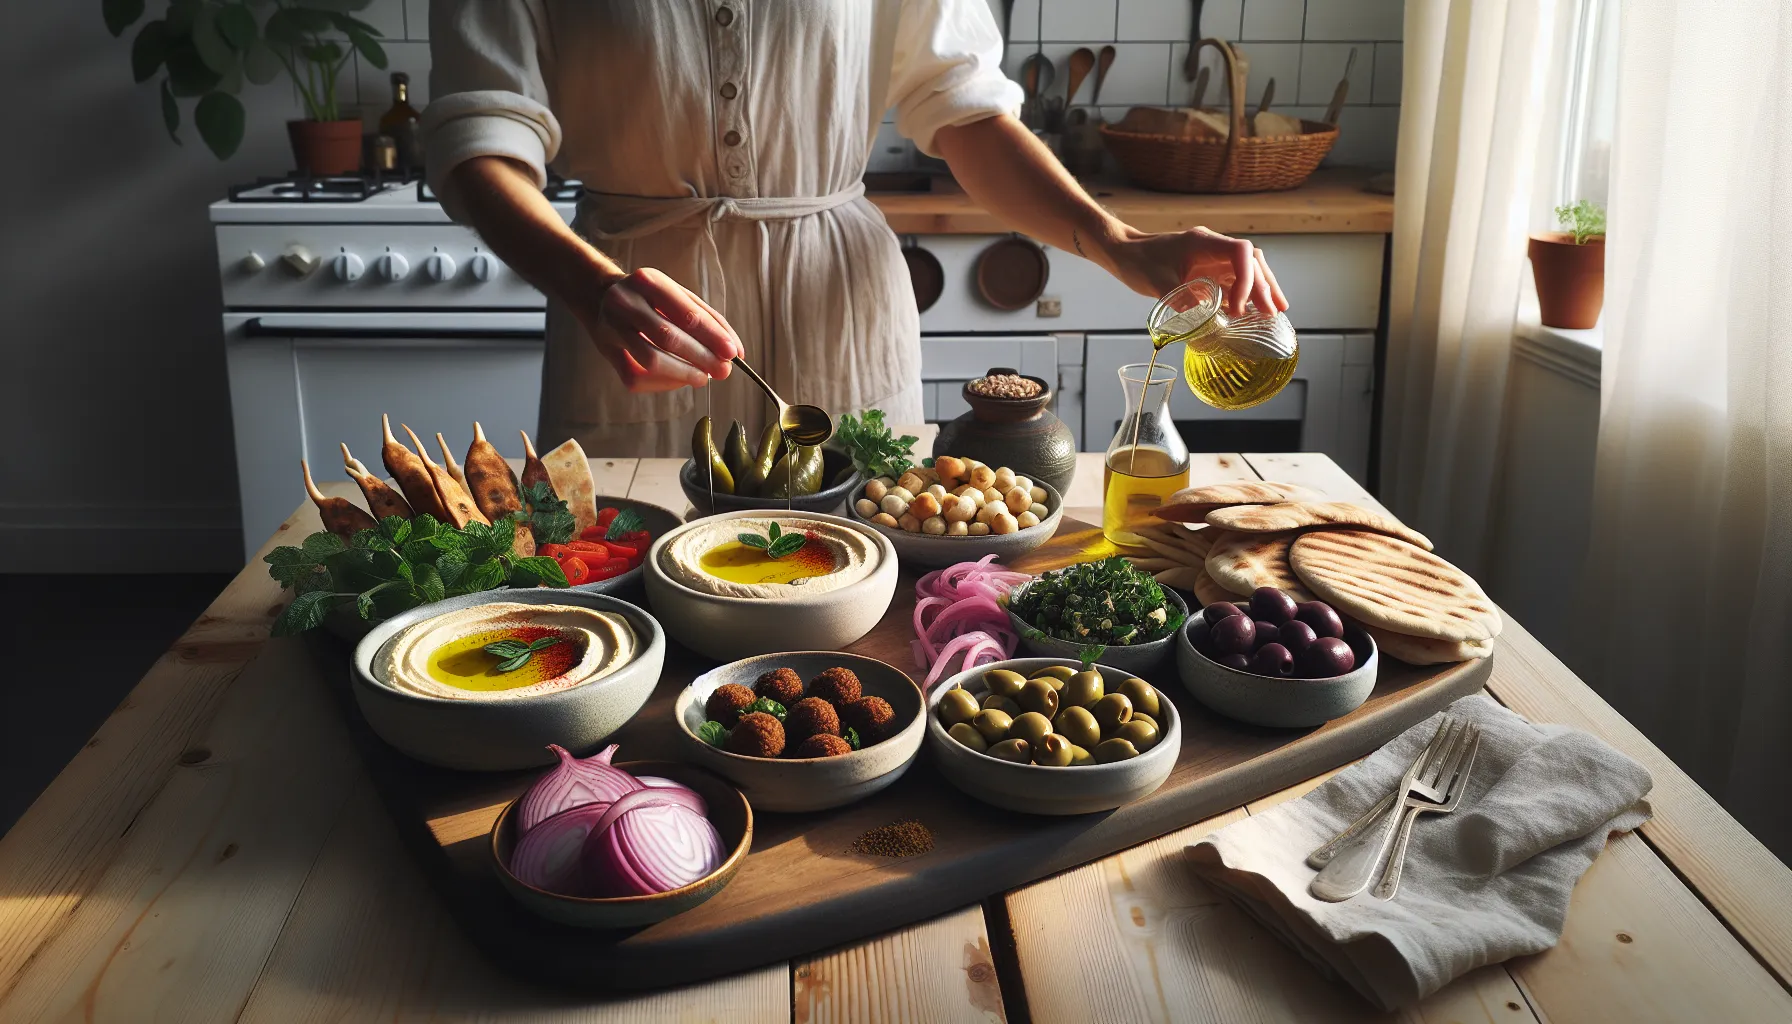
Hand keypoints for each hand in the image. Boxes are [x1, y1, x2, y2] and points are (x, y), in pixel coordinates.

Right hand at [573, 267, 742, 392]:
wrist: (601, 297)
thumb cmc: (651, 299)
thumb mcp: (678, 295)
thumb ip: (708, 320)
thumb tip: (736, 352)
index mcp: (648, 282)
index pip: (686, 313)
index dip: (712, 336)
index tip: (732, 354)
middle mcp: (625, 302)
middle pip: (668, 337)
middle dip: (701, 357)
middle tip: (723, 371)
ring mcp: (611, 327)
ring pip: (651, 359)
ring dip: (683, 374)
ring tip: (703, 377)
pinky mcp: (606, 352)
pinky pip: (636, 377)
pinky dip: (663, 383)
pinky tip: (679, 379)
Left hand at [1099, 226, 1288, 317]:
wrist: (1123, 252)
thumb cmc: (1137, 262)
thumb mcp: (1159, 285)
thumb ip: (1184, 303)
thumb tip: (1207, 328)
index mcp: (1202, 243)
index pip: (1241, 252)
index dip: (1248, 278)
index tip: (1240, 305)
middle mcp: (1212, 247)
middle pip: (1251, 261)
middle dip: (1265, 286)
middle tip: (1273, 312)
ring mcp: (1211, 257)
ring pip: (1246, 269)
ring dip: (1261, 289)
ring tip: (1275, 311)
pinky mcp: (1206, 268)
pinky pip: (1232, 278)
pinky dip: (1244, 293)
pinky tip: (1252, 310)